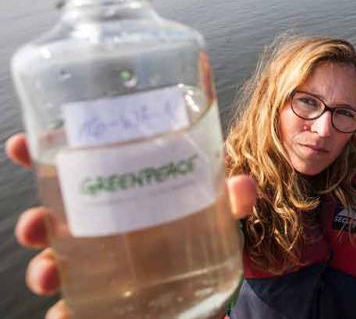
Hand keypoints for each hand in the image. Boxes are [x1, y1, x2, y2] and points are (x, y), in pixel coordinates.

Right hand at [7, 133, 256, 317]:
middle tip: (36, 224)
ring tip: (49, 274)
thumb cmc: (205, 234)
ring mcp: (102, 265)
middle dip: (36, 221)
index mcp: (120, 196)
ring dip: (43, 269)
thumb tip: (243, 184)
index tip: (20, 145)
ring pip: (57, 264)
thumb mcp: (218, 212)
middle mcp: (103, 228)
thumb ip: (229, 200)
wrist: (213, 281)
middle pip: (54, 220)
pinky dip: (64, 313)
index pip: (72, 170)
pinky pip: (76, 307)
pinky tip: (64, 316)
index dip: (41, 156)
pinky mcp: (108, 301)